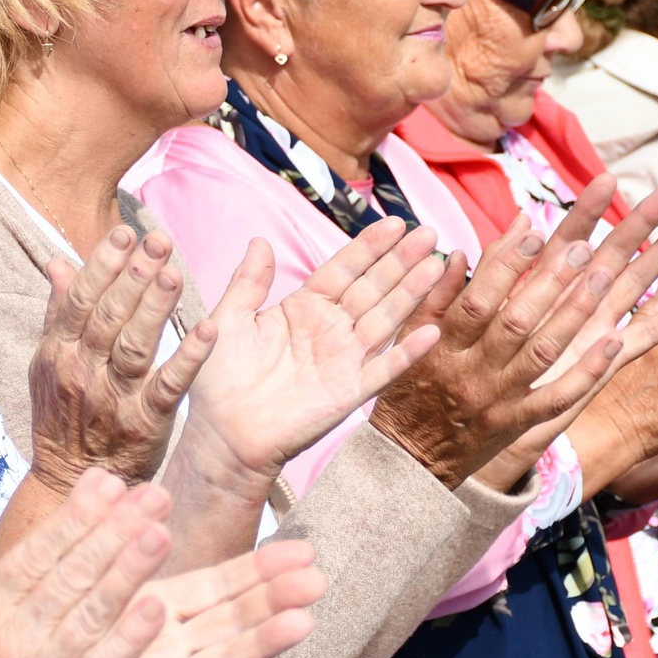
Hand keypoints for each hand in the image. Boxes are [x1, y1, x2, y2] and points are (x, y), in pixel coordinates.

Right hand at [0, 473, 171, 657]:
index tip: (108, 482)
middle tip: (154, 494)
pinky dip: (126, 641)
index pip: (36, 552)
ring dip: (129, 571)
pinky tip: (156, 611)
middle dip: (115, 530)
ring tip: (163, 532)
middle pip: (71, 573)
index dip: (76, 515)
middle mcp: (10, 636)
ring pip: (90, 613)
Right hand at [29, 227, 213, 489]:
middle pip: (109, 316)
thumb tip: (59, 263)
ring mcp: (113, 398)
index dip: (102, 264)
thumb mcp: (49, 364)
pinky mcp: (144, 422)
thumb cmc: (63, 416)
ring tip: (175, 272)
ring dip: (156, 308)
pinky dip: (189, 357)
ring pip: (135, 345)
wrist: (71, 478)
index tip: (124, 233)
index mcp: (58, 352)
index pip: (80, 299)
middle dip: (134, 275)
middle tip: (158, 241)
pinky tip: (209, 329)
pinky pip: (168, 385)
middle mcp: (82, 371)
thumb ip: (58, 313)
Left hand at [59, 539, 325, 657]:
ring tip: (302, 621)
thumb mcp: (70, 585)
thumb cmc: (44, 647)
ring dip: (261, 643)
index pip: (218, 585)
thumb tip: (106, 478)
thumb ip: (93, 538)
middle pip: (231, 621)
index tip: (303, 550)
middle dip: (274, 600)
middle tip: (318, 578)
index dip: (259, 569)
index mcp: (156, 612)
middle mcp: (169, 650)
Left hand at [176, 219, 444, 490]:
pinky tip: (431, 331)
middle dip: (402, 260)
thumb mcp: (229, 320)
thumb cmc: (218, 381)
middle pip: (373, 287)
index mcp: (303, 308)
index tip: (396, 223)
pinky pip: (383, 368)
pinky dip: (407, 352)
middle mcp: (329, 329)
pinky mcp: (348, 391)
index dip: (370, 247)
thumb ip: (248, 282)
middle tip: (430, 234)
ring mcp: (343, 359)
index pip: (344, 269)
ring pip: (385, 318)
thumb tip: (259, 241)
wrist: (222, 435)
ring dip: (412, 293)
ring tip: (439, 266)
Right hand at [369, 176, 657, 489]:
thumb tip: (458, 250)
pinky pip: (559, 396)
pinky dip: (589, 369)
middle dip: (550, 282)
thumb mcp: (408, 340)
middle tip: (584, 246)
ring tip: (604, 276)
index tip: (535, 231)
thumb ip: (434, 296)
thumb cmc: (408, 390)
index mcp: (442, 347)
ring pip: (542, 353)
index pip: (477, 299)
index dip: (506, 264)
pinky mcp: (519, 424)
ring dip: (574, 314)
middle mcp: (472, 372)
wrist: (409, 463)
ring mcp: (500, 400)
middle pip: (516, 322)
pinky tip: (615, 340)